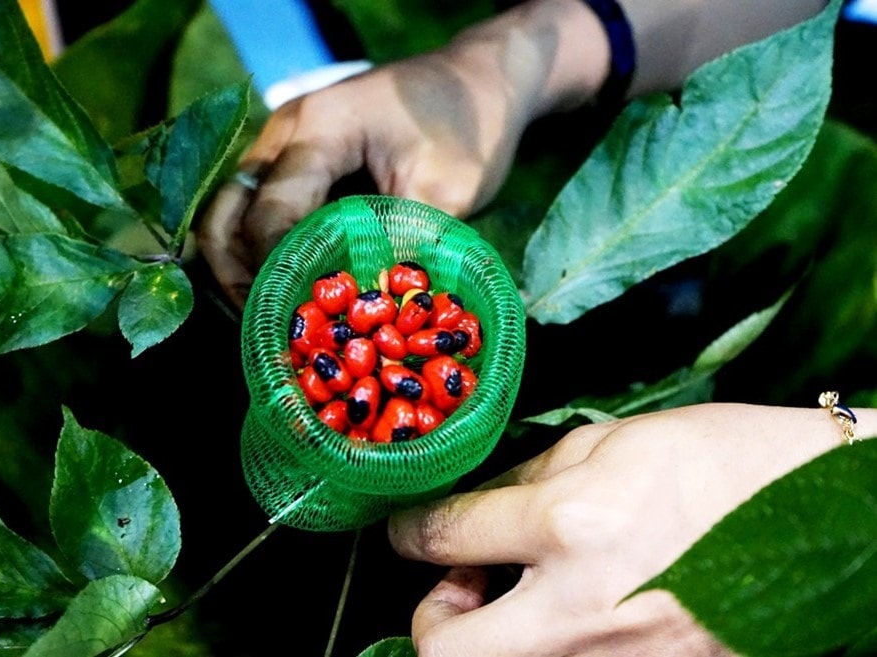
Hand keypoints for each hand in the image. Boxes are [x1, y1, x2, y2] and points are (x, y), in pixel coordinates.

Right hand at [198, 49, 526, 310]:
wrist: (476, 80)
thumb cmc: (469, 126)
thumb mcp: (450, 189)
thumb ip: (403, 242)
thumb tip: (368, 306)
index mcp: (320, 129)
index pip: (272, 213)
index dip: (278, 274)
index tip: (298, 321)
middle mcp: (286, 132)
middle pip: (226, 213)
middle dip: (239, 275)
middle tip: (271, 327)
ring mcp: (283, 143)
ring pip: (232, 214)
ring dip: (244, 266)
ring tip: (275, 316)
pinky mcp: (295, 160)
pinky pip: (259, 209)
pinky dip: (266, 250)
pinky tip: (294, 288)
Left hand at [389, 403, 871, 655]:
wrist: (824, 519)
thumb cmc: (727, 463)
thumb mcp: (615, 444)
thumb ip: (530, 476)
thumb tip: (477, 503)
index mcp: (574, 525)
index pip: (445, 537)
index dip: (408, 529)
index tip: (408, 527)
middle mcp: (585, 610)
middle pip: (444, 652)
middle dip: (431, 617)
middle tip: (454, 583)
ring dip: (486, 639)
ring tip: (515, 595)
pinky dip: (544, 647)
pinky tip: (570, 611)